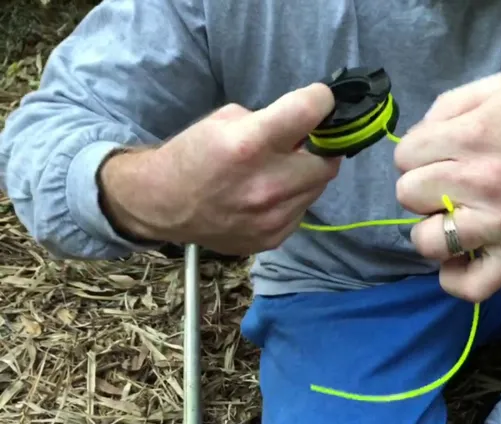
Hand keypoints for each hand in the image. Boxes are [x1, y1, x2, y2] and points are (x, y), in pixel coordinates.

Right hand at [99, 83, 340, 254]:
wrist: (163, 204)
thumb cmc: (193, 154)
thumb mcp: (225, 120)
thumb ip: (270, 120)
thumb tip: (305, 127)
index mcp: (250, 143)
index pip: (310, 111)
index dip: (320, 100)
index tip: (319, 100)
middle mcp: (267, 184)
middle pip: (328, 160)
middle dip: (320, 148)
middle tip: (303, 144)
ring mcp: (273, 217)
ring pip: (318, 188)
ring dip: (306, 174)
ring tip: (281, 170)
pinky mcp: (273, 238)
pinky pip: (301, 210)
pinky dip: (293, 198)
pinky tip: (270, 195)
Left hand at [394, 73, 500, 301]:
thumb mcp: (498, 90)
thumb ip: (449, 103)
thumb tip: (418, 136)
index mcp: (475, 133)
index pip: (404, 155)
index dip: (416, 156)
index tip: (438, 160)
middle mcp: (484, 178)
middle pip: (408, 194)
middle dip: (421, 189)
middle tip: (447, 187)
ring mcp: (499, 222)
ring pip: (426, 241)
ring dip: (432, 232)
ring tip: (451, 220)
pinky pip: (470, 285)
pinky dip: (456, 279)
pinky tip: (458, 259)